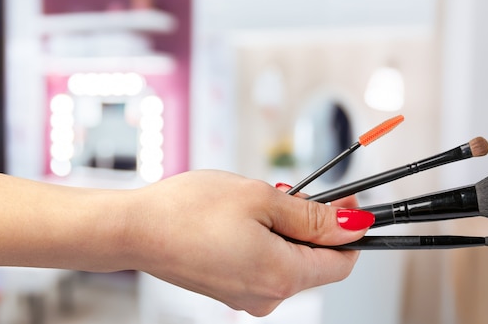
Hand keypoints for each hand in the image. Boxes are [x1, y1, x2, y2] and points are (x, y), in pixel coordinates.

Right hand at [121, 170, 373, 315]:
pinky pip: (264, 265)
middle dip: (312, 225)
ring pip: (288, 261)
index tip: (344, 200)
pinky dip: (265, 240)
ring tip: (258, 201)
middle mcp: (267, 296)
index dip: (349, 229)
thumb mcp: (262, 199)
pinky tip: (242, 218)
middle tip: (289, 191)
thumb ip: (313, 216)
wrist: (135, 229)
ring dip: (285, 229)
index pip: (342, 263)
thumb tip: (352, 225)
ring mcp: (246, 297)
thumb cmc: (189, 210)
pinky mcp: (230, 290)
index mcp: (281, 276)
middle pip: (315, 262)